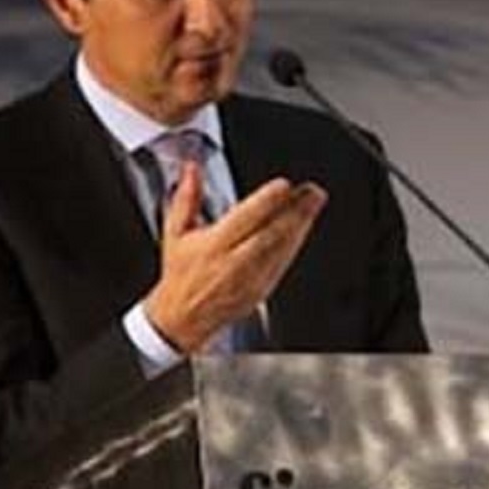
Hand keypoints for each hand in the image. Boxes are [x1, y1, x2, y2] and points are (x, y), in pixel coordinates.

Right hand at [144, 162, 326, 352]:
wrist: (183, 318)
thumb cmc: (181, 274)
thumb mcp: (175, 233)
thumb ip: (186, 198)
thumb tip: (191, 170)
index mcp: (213, 247)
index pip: (244, 220)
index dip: (266, 201)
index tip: (283, 185)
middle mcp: (234, 263)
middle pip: (271, 234)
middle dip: (295, 211)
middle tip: (313, 191)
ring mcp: (251, 279)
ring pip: (282, 248)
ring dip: (301, 224)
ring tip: (313, 202)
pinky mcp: (263, 289)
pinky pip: (283, 263)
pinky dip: (295, 243)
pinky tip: (304, 227)